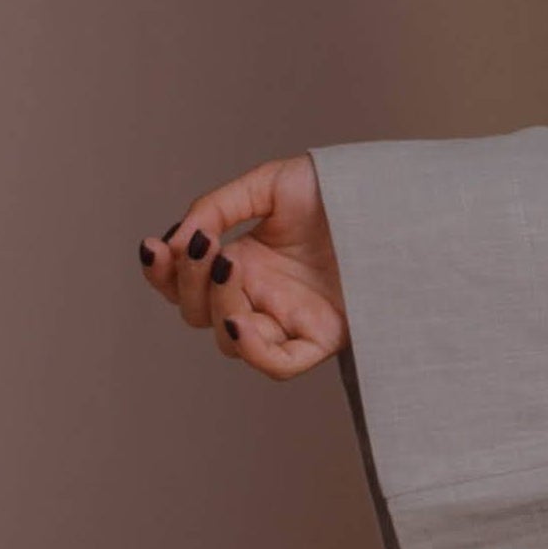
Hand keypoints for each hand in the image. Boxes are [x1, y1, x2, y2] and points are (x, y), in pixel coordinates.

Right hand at [139, 154, 346, 378]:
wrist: (392, 197)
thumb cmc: (340, 189)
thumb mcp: (269, 185)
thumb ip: (217, 207)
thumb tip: (177, 243)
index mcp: (246, 261)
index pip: (186, 285)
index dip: (163, 273)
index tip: (155, 247)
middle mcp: (263, 294)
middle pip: (200, 314)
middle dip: (190, 281)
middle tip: (205, 245)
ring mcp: (290, 317)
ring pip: (230, 339)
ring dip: (217, 305)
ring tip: (228, 262)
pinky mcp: (323, 336)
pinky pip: (279, 363)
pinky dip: (253, 349)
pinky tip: (240, 319)